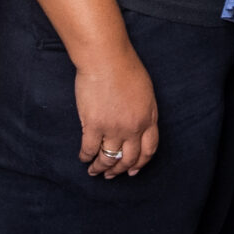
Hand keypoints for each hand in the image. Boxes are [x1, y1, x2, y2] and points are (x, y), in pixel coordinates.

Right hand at [77, 49, 159, 177]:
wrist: (106, 59)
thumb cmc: (126, 68)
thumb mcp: (146, 91)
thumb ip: (144, 111)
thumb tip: (139, 126)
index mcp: (149, 118)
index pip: (149, 150)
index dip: (140, 163)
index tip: (133, 170)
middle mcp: (133, 127)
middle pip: (128, 159)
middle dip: (119, 170)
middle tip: (111, 175)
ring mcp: (113, 128)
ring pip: (108, 159)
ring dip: (101, 168)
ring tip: (95, 171)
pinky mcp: (93, 125)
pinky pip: (89, 150)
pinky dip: (86, 157)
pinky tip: (84, 158)